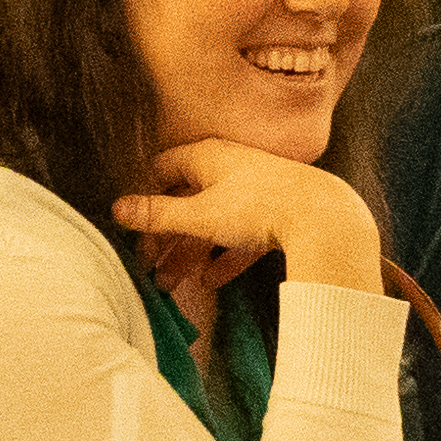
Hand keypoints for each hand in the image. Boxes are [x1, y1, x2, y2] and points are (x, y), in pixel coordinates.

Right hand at [114, 140, 380, 302]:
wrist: (323, 217)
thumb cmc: (257, 206)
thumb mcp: (199, 214)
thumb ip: (158, 214)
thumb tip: (117, 209)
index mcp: (206, 157)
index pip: (161, 170)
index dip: (143, 197)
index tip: (130, 227)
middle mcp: (228, 168)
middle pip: (185, 202)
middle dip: (165, 237)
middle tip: (148, 266)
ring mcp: (252, 192)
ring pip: (211, 224)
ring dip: (190, 254)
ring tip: (173, 284)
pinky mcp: (274, 215)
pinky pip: (241, 237)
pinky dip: (224, 257)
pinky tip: (212, 281)